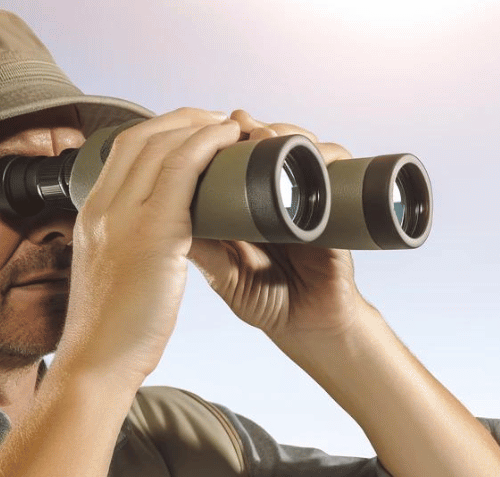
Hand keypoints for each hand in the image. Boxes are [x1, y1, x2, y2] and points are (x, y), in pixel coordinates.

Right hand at [57, 108, 244, 382]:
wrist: (96, 363)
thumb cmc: (110, 332)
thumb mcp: (112, 276)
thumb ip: (126, 251)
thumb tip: (150, 247)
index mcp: (91, 215)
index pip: (122, 150)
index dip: (159, 132)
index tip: (190, 132)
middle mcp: (103, 206)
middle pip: (142, 137)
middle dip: (183, 120)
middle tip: (218, 119)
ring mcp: (124, 217)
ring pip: (162, 145)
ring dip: (200, 126)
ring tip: (232, 126)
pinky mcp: (153, 233)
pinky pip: (182, 170)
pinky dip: (207, 146)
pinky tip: (229, 141)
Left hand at [187, 110, 370, 343]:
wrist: (309, 329)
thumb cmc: (267, 302)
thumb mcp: (224, 274)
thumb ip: (201, 249)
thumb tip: (161, 217)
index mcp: (248, 205)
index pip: (238, 157)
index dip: (227, 137)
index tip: (213, 124)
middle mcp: (279, 196)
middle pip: (273, 143)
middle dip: (258, 127)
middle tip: (241, 124)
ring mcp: (308, 199)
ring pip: (303, 147)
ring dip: (288, 133)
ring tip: (268, 136)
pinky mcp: (335, 210)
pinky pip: (338, 171)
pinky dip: (329, 154)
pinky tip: (314, 151)